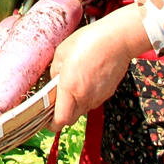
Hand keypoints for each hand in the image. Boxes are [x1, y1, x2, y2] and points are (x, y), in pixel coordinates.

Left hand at [47, 5, 150, 130]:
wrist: (117, 40)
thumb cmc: (88, 42)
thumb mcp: (61, 53)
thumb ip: (55, 72)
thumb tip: (54, 82)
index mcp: (70, 88)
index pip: (60, 120)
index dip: (52, 124)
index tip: (46, 119)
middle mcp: (85, 97)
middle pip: (71, 118)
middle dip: (62, 115)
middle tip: (56, 102)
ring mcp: (98, 97)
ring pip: (82, 110)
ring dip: (75, 104)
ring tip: (72, 85)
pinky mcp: (107, 93)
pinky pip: (93, 100)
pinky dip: (87, 96)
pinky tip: (86, 79)